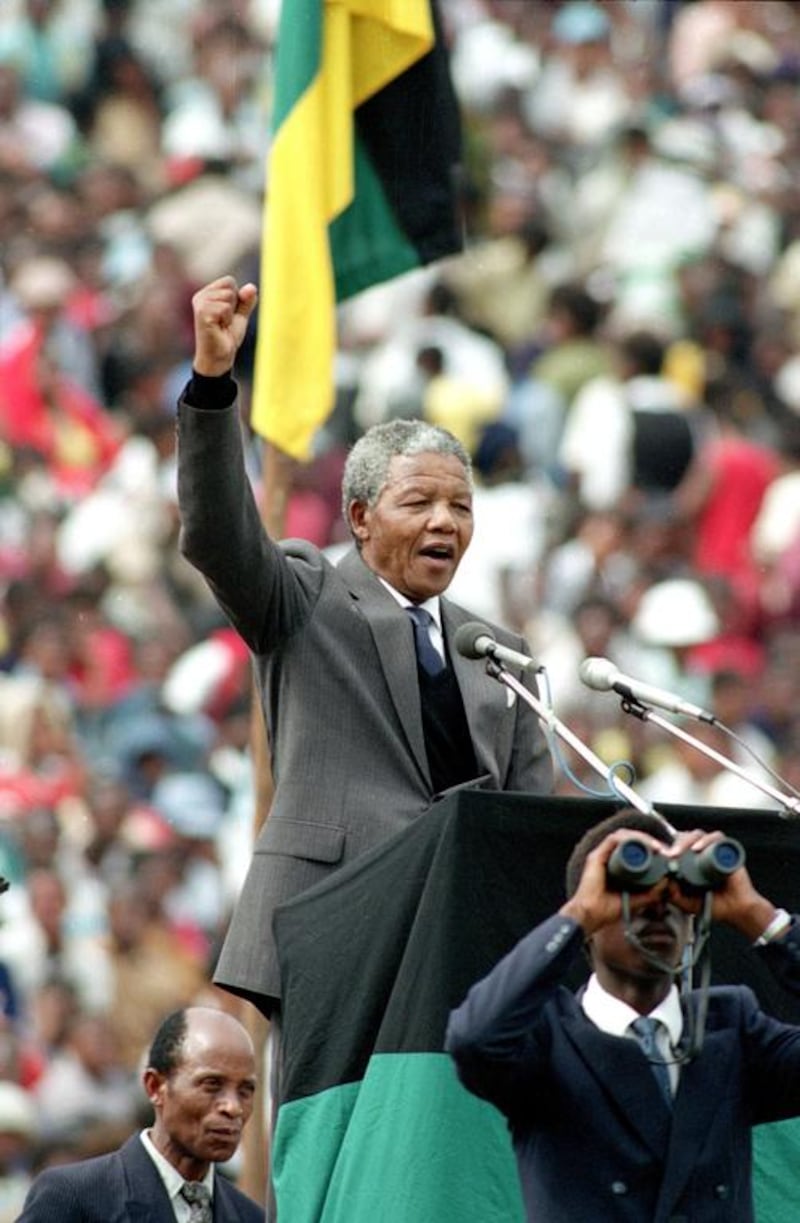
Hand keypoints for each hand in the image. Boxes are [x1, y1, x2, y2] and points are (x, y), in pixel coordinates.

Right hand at [191, 276, 257, 376]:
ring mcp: (200, 304)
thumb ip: (246, 301)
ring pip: (228, 296)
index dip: (236, 299)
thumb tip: (252, 287)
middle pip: (230, 287)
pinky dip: (227, 319)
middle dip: (234, 306)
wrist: (220, 357)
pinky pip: (225, 307)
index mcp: (207, 293)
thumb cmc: (227, 336)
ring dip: (230, 314)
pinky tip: (218, 328)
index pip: (229, 281)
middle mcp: (200, 296)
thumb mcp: (240, 316)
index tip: (228, 315)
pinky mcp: (202, 313)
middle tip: (224, 322)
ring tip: (221, 325)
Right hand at [560, 828, 676, 934]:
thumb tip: (666, 881)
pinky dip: (629, 839)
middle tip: (664, 849)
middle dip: (649, 841)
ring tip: (656, 847)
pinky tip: (642, 844)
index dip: (650, 847)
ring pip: (624, 836)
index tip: (665, 854)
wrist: (591, 916)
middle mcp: (608, 856)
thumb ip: (651, 893)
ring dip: (642, 838)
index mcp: (616, 864)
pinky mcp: (597, 856)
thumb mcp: (636, 900)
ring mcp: (602, 854)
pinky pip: (614, 839)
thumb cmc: (608, 910)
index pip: (634, 848)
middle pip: (630, 839)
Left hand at [665, 829, 777, 937]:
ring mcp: (714, 849)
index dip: (664, 846)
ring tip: (679, 853)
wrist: (736, 910)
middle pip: (684, 837)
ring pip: (698, 834)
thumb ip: (673, 894)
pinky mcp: (727, 849)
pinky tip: (697, 848)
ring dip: (686, 841)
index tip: (656, 854)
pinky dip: (706, 840)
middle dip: (673, 844)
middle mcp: (701, 851)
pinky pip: (716, 838)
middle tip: (668, 855)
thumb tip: (663, 881)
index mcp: (689, 860)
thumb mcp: (686, 902)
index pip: (674, 845)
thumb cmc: (712, 904)